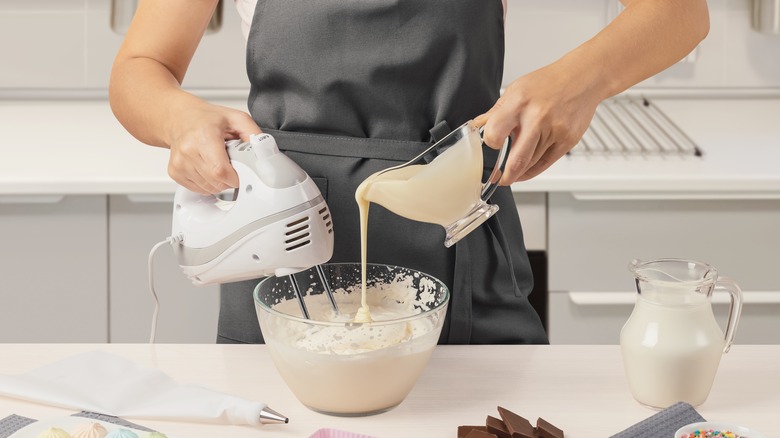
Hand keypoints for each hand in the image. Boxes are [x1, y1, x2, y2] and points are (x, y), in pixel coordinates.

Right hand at [166, 102, 260, 194]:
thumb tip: (266, 151)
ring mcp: (179, 163)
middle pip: (216, 182)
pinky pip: (198, 189)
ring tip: (218, 163)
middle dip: (229, 180)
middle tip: (231, 165)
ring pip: (208, 189)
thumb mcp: (236, 118)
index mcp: (204, 135)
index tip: (241, 172)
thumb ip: (254, 134)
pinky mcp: (175, 172)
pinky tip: (207, 168)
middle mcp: (188, 150)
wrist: (180, 118)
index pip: (220, 170)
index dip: (235, 177)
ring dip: (219, 182)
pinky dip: (208, 184)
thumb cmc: (207, 118)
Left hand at [475, 63, 601, 183]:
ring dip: (518, 172)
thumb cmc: (549, 82)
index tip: (491, 145)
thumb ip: (496, 111)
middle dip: (504, 176)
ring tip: (511, 171)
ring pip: (531, 164)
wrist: (583, 78)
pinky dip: (532, 171)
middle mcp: (538, 118)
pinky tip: (525, 171)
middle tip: (498, 179)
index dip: (490, 143)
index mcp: (520, 103)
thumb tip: (478, 126)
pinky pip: (545, 163)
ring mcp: (555, 132)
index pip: (496, 133)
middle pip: (517, 159)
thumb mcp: (517, 89)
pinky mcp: (567, 141)